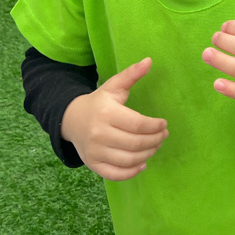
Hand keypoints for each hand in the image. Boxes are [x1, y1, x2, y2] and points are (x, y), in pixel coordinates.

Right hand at [60, 58, 168, 181]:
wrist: (71, 119)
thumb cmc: (99, 102)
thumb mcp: (114, 86)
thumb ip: (131, 74)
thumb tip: (149, 60)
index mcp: (106, 114)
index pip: (136, 124)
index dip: (154, 126)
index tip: (164, 124)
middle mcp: (99, 135)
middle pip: (134, 143)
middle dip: (155, 140)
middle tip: (163, 136)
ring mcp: (95, 152)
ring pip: (128, 160)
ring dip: (147, 154)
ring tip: (156, 146)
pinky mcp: (93, 164)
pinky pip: (115, 174)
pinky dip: (131, 172)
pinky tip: (143, 164)